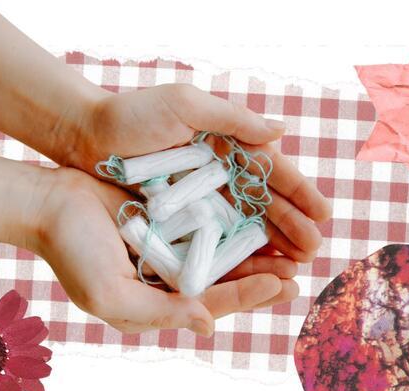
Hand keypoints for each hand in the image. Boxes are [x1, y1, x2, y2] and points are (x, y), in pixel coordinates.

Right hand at [26, 168, 299, 335]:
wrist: (49, 204)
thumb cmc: (74, 253)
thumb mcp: (111, 296)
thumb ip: (160, 313)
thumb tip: (208, 326)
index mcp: (154, 303)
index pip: (210, 304)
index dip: (246, 297)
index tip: (280, 285)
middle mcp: (166, 279)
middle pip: (223, 283)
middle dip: (260, 280)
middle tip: (298, 273)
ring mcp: (169, 248)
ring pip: (221, 255)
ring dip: (254, 254)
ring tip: (291, 250)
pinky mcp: (168, 220)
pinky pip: (207, 225)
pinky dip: (232, 225)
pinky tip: (258, 218)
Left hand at [68, 84, 332, 262]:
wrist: (85, 136)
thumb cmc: (134, 115)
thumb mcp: (186, 105)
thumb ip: (233, 118)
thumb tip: (282, 132)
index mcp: (226, 144)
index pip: (270, 171)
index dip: (298, 193)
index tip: (323, 213)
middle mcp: (218, 173)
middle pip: (262, 203)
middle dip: (291, 226)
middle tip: (315, 250)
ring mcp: (198, 198)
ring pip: (242, 224)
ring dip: (271, 244)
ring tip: (296, 264)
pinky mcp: (177, 218)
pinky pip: (212, 237)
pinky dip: (235, 251)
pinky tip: (255, 267)